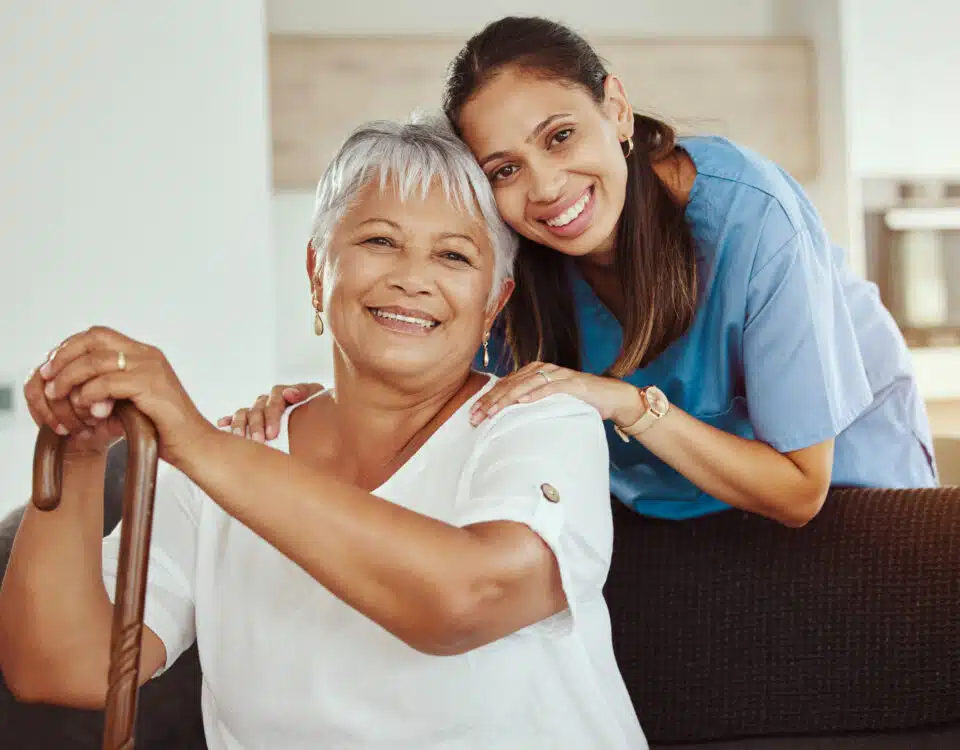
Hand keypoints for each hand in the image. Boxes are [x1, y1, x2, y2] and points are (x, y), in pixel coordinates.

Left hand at [35, 326, 214, 465]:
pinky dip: (91, 395)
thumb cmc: (164, 429)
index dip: (69, 348)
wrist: (194, 445)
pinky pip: (108, 382)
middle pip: (94, 339)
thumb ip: (109, 387)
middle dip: (64, 358)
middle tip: (48, 380)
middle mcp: (148, 355)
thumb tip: (71, 386)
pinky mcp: (152, 385)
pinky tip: (90, 410)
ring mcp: (151, 368)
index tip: (51, 369)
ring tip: (62, 398)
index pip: (98, 335)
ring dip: (70, 379)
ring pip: (96, 360)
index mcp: (144, 355)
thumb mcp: (131, 401)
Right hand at [216, 382, 324, 441]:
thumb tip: (291, 393)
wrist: (323, 422)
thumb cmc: (323, 413)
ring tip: (241, 440)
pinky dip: (229, 421)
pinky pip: (237, 418)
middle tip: (261, 442)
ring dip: (242, 426)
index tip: (273, 433)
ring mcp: (261, 409)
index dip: (273, 414)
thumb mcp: (322, 401)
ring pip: (246, 413)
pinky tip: (223, 426)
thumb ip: (309, 394)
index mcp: (288, 393)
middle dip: (258, 425)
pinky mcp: (253, 420)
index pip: (276, 397)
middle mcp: (271, 400)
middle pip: (259, 408)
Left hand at [470, 362, 645, 426]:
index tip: (472, 416)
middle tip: (475, 417)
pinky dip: (536, 394)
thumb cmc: (576, 402)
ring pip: (526, 385)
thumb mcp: (547, 403)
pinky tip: (523, 402)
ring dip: (507, 399)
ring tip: (492, 412)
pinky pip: (551, 387)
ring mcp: (557, 375)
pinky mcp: (572, 383)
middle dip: (491, 401)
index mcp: (533, 373)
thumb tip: (504, 421)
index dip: (487, 400)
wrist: (610, 397)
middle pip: (510, 385)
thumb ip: (528, 405)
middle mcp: (542, 370)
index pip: (504, 385)